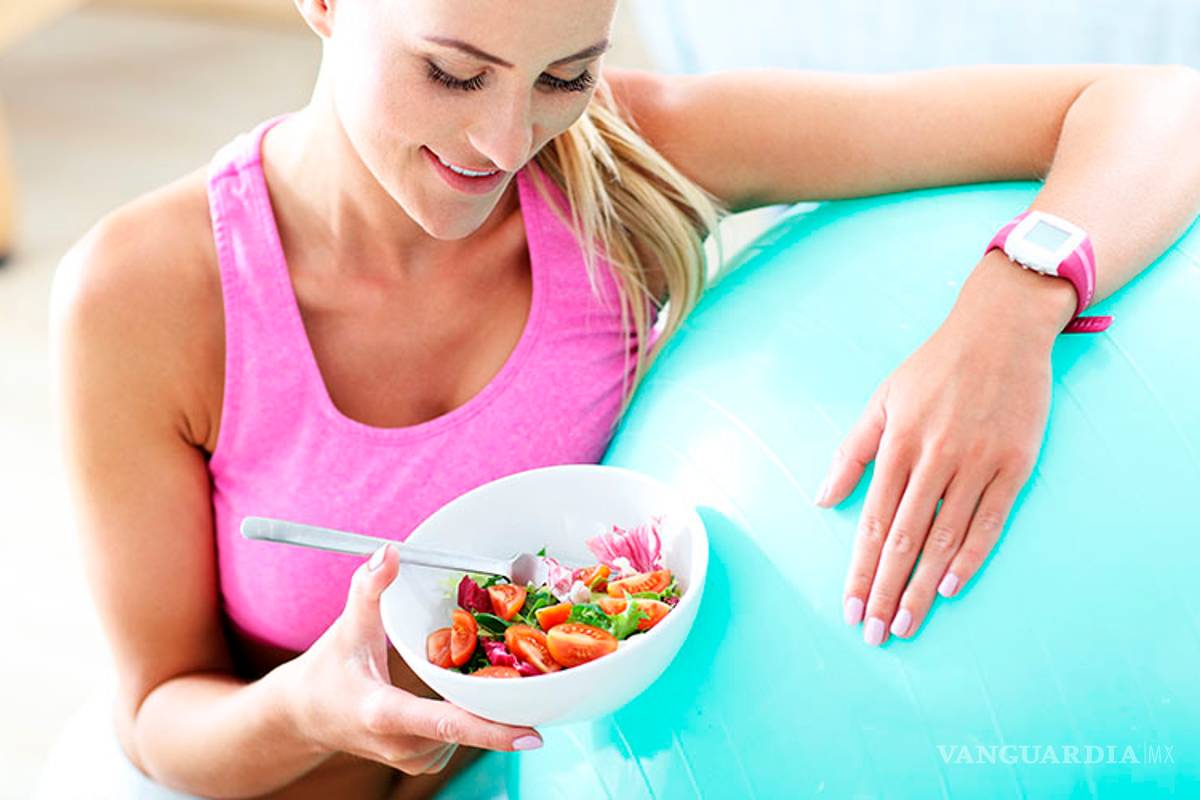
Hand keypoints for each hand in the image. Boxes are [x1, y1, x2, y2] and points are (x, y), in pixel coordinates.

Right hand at [281, 544, 543, 774]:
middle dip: (502, 702)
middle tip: (534, 676)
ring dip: (485, 706)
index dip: (491, 731)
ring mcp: (414, 759)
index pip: (446, 724)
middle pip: (469, 727)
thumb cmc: (328, 671)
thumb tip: (389, 552)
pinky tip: (469, 692)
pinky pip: (461, 738)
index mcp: (384, 714)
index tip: (533, 734)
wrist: (305, 718)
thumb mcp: (347, 627)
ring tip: (490, 674)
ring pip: (469, 732)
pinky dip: (473, 717)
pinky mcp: (423, 763)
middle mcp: (403, 745)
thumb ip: (369, 589)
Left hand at [814, 293, 1053, 645]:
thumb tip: (822, 500)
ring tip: (905, 623)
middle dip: (886, 590)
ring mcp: (979, 461)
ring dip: (924, 587)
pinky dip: (971, 557)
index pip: (873, 521)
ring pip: (945, 537)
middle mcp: (936, 456)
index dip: (861, 569)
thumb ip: (852, 452)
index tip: (849, 606)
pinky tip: (950, 587)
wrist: (1002, 329)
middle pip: (905, 538)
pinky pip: (991, 521)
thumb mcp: (882, 399)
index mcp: (898, 442)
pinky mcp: (1015, 464)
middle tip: (873, 632)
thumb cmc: (934, 366)